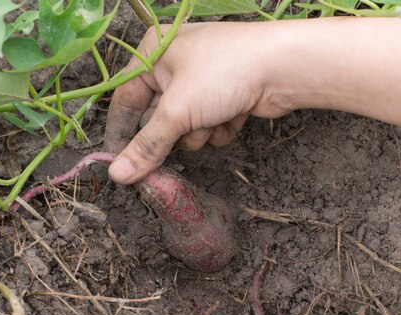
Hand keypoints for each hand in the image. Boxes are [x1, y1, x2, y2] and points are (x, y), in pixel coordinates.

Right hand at [104, 22, 290, 184]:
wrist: (283, 67)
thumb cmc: (222, 74)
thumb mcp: (177, 111)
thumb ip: (147, 146)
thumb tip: (118, 175)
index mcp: (153, 53)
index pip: (124, 99)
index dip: (121, 132)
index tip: (118, 163)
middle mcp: (174, 65)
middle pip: (157, 118)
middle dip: (173, 132)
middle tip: (180, 138)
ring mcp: (202, 82)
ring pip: (184, 127)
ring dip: (198, 132)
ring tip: (213, 119)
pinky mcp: (224, 97)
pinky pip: (208, 125)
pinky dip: (219, 128)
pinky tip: (233, 117)